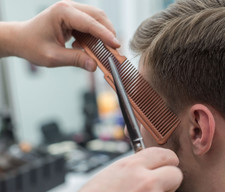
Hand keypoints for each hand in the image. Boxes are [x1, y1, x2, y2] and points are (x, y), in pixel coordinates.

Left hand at [4, 0, 119, 70]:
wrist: (21, 39)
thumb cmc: (32, 45)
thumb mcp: (53, 56)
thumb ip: (75, 60)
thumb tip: (94, 65)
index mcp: (62, 12)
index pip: (90, 23)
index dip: (105, 35)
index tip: (116, 46)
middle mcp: (68, 7)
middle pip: (98, 16)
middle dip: (108, 32)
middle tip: (115, 50)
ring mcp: (72, 10)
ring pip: (97, 18)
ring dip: (104, 33)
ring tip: (105, 49)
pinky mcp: (74, 16)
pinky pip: (92, 23)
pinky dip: (96, 34)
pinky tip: (90, 46)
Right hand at [36, 148, 184, 191]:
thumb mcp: (107, 176)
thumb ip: (131, 170)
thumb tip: (146, 168)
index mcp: (131, 166)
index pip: (164, 154)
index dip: (168, 160)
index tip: (168, 165)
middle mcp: (146, 183)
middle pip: (176, 175)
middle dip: (169, 182)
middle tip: (159, 189)